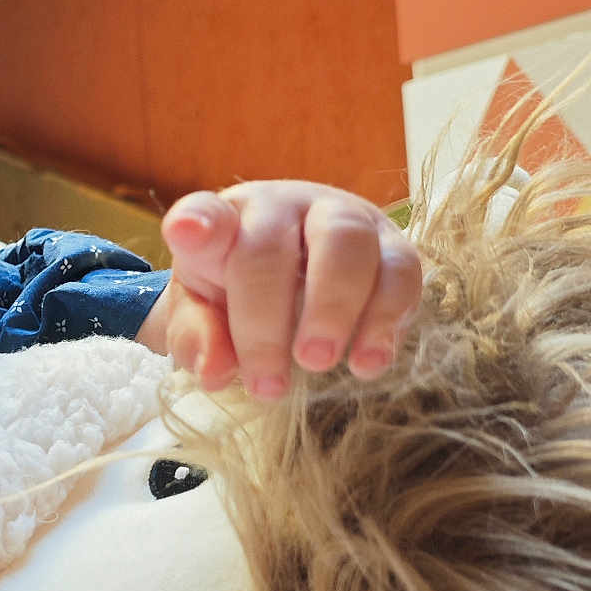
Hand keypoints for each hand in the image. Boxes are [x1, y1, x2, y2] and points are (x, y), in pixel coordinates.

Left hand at [158, 180, 422, 398]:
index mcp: (224, 223)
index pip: (204, 215)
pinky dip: (386, 320)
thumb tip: (216, 372)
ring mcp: (343, 217)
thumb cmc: (237, 297)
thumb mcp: (200, 319)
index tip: (189, 236)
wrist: (293, 285)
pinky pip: (401, 270)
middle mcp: (283, 207)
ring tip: (317, 364)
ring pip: (347, 241)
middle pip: (272, 244)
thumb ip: (196, 339)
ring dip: (333, 308)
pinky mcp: (392, 245)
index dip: (197, 224)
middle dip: (267, 317)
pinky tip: (366, 364)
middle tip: (268, 383)